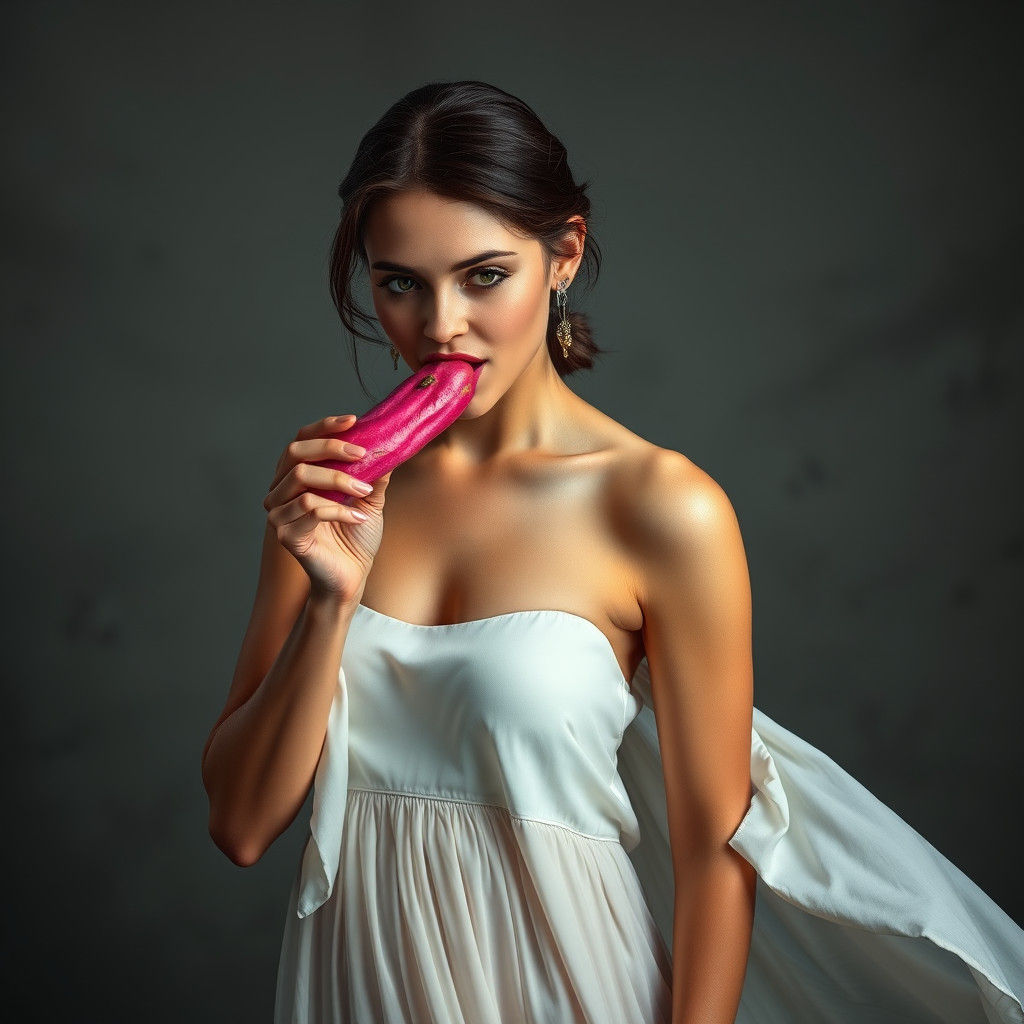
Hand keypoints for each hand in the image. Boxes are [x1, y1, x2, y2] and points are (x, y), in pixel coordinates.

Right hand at [264, 413, 392, 601]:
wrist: (353, 575)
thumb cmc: (355, 537)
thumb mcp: (369, 497)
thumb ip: (373, 471)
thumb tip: (388, 443)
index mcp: (296, 476)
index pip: (302, 439)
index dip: (325, 427)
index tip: (354, 422)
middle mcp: (280, 491)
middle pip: (296, 453)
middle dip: (331, 449)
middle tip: (362, 455)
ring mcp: (279, 512)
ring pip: (302, 479)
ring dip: (340, 482)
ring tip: (365, 493)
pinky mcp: (285, 534)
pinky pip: (310, 509)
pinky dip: (339, 511)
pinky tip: (358, 519)